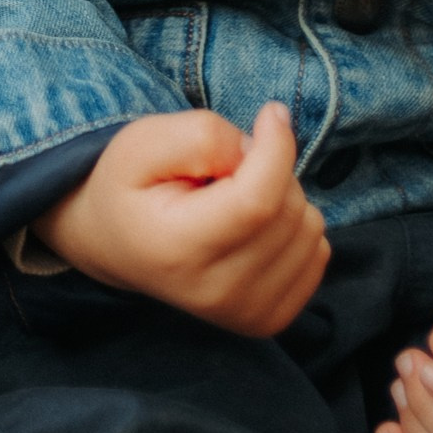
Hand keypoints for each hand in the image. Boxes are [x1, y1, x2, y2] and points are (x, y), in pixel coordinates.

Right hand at [38, 102, 329, 335]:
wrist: (114, 245)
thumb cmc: (129, 186)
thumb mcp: (145, 141)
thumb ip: (205, 136)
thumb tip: (264, 147)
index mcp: (178, 250)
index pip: (258, 202)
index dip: (276, 147)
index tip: (270, 113)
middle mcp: (216, 293)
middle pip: (287, 211)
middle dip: (270, 168)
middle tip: (225, 171)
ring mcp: (245, 314)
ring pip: (309, 229)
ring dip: (282, 197)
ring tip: (234, 200)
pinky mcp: (268, 319)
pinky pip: (317, 252)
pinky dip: (294, 226)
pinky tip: (252, 226)